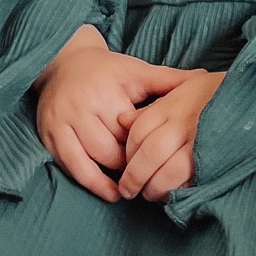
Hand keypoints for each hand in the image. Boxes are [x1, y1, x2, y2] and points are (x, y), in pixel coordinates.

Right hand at [34, 26, 194, 202]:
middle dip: (132, 165)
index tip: (166, 160)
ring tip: (133, 189)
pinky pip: (71, 166)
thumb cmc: (107, 71)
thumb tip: (206, 78)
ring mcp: (63, 122)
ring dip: (114, 178)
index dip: (150, 148)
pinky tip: (110, 193)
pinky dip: (91, 183)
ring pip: (93, 160)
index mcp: (108, 91)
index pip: (134, 130)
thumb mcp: (138, 71)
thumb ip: (170, 80)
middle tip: (151, 177)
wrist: (62, 63)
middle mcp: (83, 107)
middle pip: (113, 148)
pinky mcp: (49, 135)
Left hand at [118, 69, 224, 201]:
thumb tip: (122, 121)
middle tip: (130, 190)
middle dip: (135, 177)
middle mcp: (185, 122)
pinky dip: (179, 190)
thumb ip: (151, 109)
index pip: (138, 132)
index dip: (129, 154)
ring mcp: (202, 141)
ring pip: (170, 171)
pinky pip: (193, 180)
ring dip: (156, 188)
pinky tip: (175, 192)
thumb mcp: (179, 91)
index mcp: (172, 105)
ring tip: (152, 194)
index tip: (126, 166)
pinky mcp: (218, 159)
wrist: (254, 94)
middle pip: (150, 154)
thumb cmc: (211, 94)